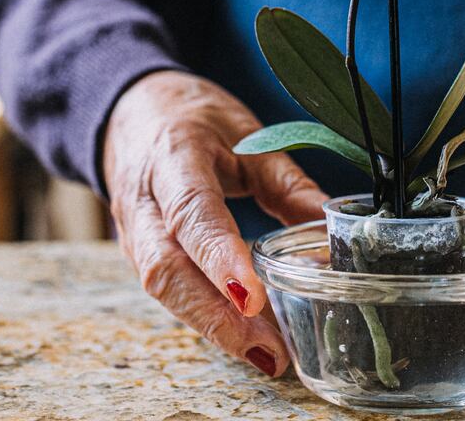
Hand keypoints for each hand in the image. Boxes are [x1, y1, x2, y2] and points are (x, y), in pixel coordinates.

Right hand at [103, 70, 327, 376]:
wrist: (128, 109)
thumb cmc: (194, 119)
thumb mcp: (246, 134)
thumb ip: (288, 183)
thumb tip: (335, 228)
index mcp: (173, 156)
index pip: (192, 212)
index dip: (219, 257)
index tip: (252, 298)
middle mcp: (143, 200)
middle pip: (167, 268)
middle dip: (216, 316)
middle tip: (268, 351)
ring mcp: (133, 231)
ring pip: (162, 287)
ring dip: (212, 326)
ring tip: (265, 355)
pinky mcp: (137, 253)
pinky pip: (167, 290)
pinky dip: (204, 317)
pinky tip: (243, 337)